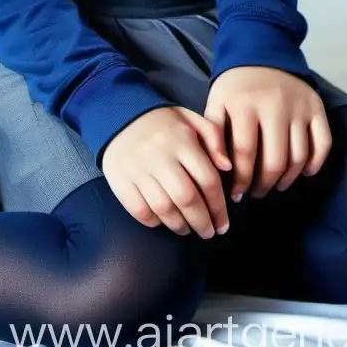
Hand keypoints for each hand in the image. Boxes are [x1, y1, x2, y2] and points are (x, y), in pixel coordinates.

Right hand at [100, 105, 232, 238]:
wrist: (118, 114)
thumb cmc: (163, 122)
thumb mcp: (192, 120)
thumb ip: (214, 138)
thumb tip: (227, 167)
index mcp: (182, 139)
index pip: (207, 180)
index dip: (219, 207)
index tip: (223, 224)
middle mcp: (160, 155)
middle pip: (187, 198)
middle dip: (202, 222)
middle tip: (209, 233)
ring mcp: (137, 168)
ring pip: (164, 208)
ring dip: (180, 226)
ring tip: (188, 230)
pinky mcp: (119, 179)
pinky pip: (140, 210)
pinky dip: (154, 222)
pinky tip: (163, 222)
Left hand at [204, 66, 331, 200]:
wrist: (261, 52)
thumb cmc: (235, 86)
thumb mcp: (216, 104)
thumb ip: (213, 135)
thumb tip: (223, 169)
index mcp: (245, 104)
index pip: (245, 153)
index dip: (241, 179)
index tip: (237, 194)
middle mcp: (275, 105)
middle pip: (275, 160)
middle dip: (264, 185)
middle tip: (257, 193)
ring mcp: (299, 106)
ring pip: (299, 156)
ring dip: (287, 179)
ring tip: (275, 185)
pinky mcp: (316, 106)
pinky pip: (323, 143)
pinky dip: (315, 163)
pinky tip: (303, 173)